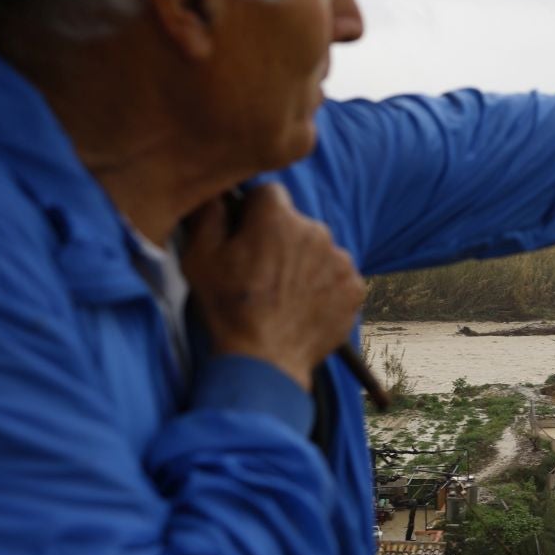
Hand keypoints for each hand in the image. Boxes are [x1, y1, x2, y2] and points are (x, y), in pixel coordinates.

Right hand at [181, 184, 363, 391]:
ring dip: (304, 263)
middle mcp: (315, 231)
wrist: (264, 361)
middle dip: (280, 240)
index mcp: (277, 218)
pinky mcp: (354, 287)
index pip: (268, 193)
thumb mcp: (199, 258)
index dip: (253, 212)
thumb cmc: (227, 309)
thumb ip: (208, 215)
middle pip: (296, 223)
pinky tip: (304, 306)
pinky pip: (337, 276)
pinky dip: (324, 287)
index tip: (246, 236)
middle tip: (261, 273)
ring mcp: (339, 260)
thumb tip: (217, 193)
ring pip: (319, 249)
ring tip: (283, 295)